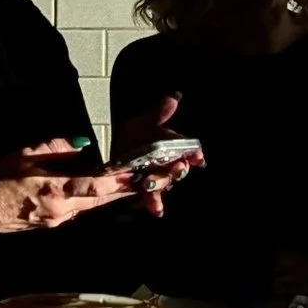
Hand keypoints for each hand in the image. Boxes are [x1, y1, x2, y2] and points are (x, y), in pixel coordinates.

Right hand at [0, 139, 145, 245]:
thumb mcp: (23, 154)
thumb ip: (55, 147)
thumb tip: (82, 144)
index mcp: (56, 190)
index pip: (97, 186)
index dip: (122, 180)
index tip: (143, 173)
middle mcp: (63, 209)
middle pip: (103, 199)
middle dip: (129, 188)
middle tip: (156, 178)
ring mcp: (59, 219)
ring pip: (94, 205)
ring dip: (115, 193)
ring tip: (138, 181)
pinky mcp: (53, 222)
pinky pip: (79, 208)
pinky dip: (94, 198)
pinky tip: (103, 188)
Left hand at [109, 87, 201, 213]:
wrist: (110, 150)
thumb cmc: (130, 135)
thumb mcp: (142, 122)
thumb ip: (159, 113)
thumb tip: (174, 98)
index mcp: (170, 147)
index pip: (188, 151)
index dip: (194, 154)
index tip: (197, 157)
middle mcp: (166, 163)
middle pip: (178, 169)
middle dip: (178, 170)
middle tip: (177, 168)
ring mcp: (155, 177)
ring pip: (164, 182)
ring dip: (161, 183)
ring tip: (151, 183)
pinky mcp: (143, 189)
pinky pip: (151, 197)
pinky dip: (155, 203)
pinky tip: (157, 209)